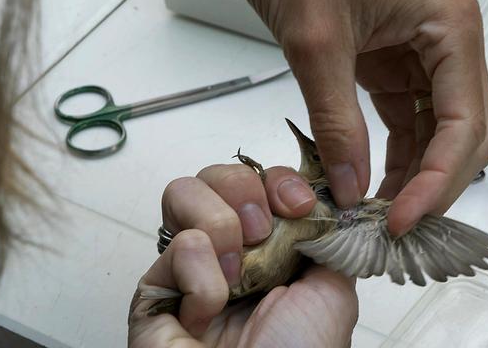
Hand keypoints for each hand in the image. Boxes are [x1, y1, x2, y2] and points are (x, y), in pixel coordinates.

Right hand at [128, 164, 357, 346]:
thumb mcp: (332, 290)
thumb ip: (323, 239)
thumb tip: (318, 200)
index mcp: (272, 246)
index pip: (261, 178)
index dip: (279, 180)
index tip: (298, 206)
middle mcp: (229, 248)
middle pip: (218, 174)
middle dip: (245, 191)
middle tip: (262, 235)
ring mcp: (189, 264)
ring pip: (183, 191)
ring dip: (221, 226)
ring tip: (236, 274)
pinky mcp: (155, 287)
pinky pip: (177, 244)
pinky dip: (202, 280)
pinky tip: (207, 313)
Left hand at [226, 0, 487, 234]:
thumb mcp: (316, 43)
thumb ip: (337, 122)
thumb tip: (352, 188)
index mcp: (451, 27)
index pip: (464, 124)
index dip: (438, 183)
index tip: (400, 222)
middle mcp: (448, 42)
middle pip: (463, 134)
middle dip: (432, 185)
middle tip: (390, 227)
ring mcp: (422, 53)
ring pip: (434, 133)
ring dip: (411, 175)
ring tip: (374, 214)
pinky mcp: (392, 61)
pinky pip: (403, 119)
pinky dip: (390, 154)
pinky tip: (365, 182)